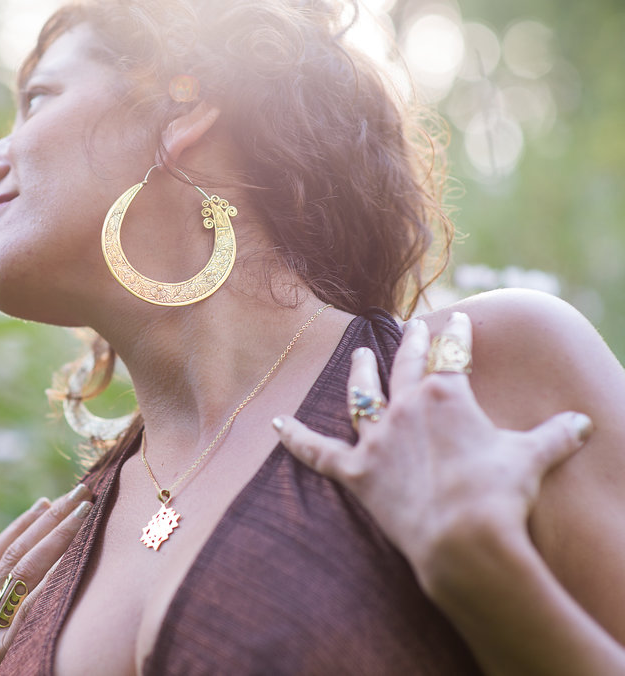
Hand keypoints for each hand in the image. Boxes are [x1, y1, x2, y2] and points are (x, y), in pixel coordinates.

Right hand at [0, 484, 92, 675]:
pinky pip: (31, 607)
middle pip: (9, 556)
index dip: (17, 527)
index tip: (43, 502)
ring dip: (54, 535)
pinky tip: (73, 559)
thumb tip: (32, 600)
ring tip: (81, 511)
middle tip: (75, 493)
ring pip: (21, 571)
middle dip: (44, 520)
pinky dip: (51, 580)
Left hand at [272, 312, 592, 590]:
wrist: (463, 537)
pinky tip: (273, 424)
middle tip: (412, 326)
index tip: (457, 321)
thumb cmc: (499, 493)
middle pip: (405, 366)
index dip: (455, 336)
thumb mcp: (533, 458)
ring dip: (359, 373)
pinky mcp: (357, 473)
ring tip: (358, 354)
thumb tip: (584, 423)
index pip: (451, 355)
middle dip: (411, 342)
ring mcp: (377, 440)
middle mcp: (405, 409)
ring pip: (361, 396)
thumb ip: (555, 435)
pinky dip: (294, 439)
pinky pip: (317, 453)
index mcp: (446, 396)